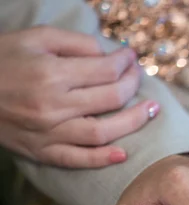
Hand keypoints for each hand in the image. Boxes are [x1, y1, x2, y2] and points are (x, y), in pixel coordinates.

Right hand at [0, 26, 158, 167]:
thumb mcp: (35, 38)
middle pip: (111, 99)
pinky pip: (77, 160)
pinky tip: (123, 153)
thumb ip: (75, 43)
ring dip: (133, 122)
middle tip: (139, 76)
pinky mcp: (41, 151)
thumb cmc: (2, 59)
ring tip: (152, 111)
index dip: (126, 62)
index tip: (132, 57)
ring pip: (102, 132)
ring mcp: (48, 133)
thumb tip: (110, 55)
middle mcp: (53, 106)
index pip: (106, 70)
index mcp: (52, 74)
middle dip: (133, 84)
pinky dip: (102, 159)